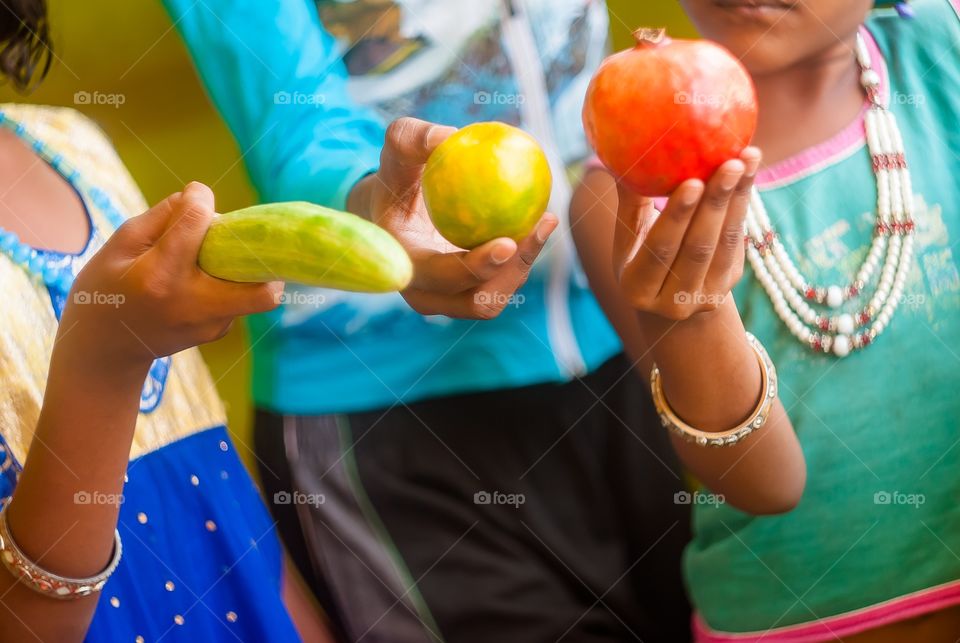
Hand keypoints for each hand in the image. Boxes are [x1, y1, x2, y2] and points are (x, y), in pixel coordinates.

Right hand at [59, 182, 281, 370]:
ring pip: (257, 291)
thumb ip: (162, 217)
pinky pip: (239, 300)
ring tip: (210, 261)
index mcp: (161, 275)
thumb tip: (200, 198)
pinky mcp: (218, 332)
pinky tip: (201, 283)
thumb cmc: (107, 289)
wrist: (105, 351)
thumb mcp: (120, 245)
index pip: (199, 221)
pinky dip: (229, 284)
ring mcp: (211, 324)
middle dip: (257, 252)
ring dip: (242, 267)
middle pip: (263, 286)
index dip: (199, 199)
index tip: (192, 199)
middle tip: (232, 238)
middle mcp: (194, 304)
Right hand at [356, 117, 557, 318]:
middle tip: (537, 228)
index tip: (507, 242)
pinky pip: (503, 282)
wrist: (393, 209)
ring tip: (544, 221)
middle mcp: (425, 293)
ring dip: (524, 264)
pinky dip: (524, 257)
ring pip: (495, 297)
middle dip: (512, 272)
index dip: (476, 268)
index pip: (440, 278)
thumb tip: (448, 136)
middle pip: (476, 302)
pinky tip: (542, 221)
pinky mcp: (471, 291)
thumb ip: (412, 138)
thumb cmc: (396, 176)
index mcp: (403, 266)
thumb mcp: (395, 150)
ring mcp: (449, 298)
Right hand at [613, 148, 760, 320]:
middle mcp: (673, 302)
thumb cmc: (640, 254)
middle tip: (729, 162)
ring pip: (724, 244)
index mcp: (638, 289)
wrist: (668, 293)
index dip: (677, 217)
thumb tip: (620, 155)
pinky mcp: (728, 283)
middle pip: (698, 248)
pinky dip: (743, 206)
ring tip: (748, 157)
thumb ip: (630, 202)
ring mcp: (705, 297)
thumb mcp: (628, 236)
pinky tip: (748, 174)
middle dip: (716, 203)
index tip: (692, 181)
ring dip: (738, 199)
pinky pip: (738, 242)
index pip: (659, 251)